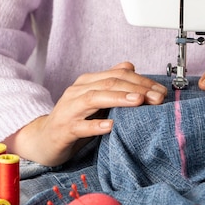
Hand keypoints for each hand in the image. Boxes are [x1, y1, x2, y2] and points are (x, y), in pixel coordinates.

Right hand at [4, 62, 166, 165]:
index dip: (141, 81)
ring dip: (118, 99)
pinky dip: (95, 125)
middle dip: (136, 88)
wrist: (43, 139)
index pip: (118, 75)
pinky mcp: (64, 129)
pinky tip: (110, 126)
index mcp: (87, 82)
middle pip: (109, 83)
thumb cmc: (73, 120)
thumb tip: (130, 66)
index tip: (161, 91)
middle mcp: (78, 92)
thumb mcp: (94, 99)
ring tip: (138, 101)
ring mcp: (69, 110)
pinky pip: (80, 126)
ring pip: (95, 98)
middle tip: (157, 97)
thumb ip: (110, 83)